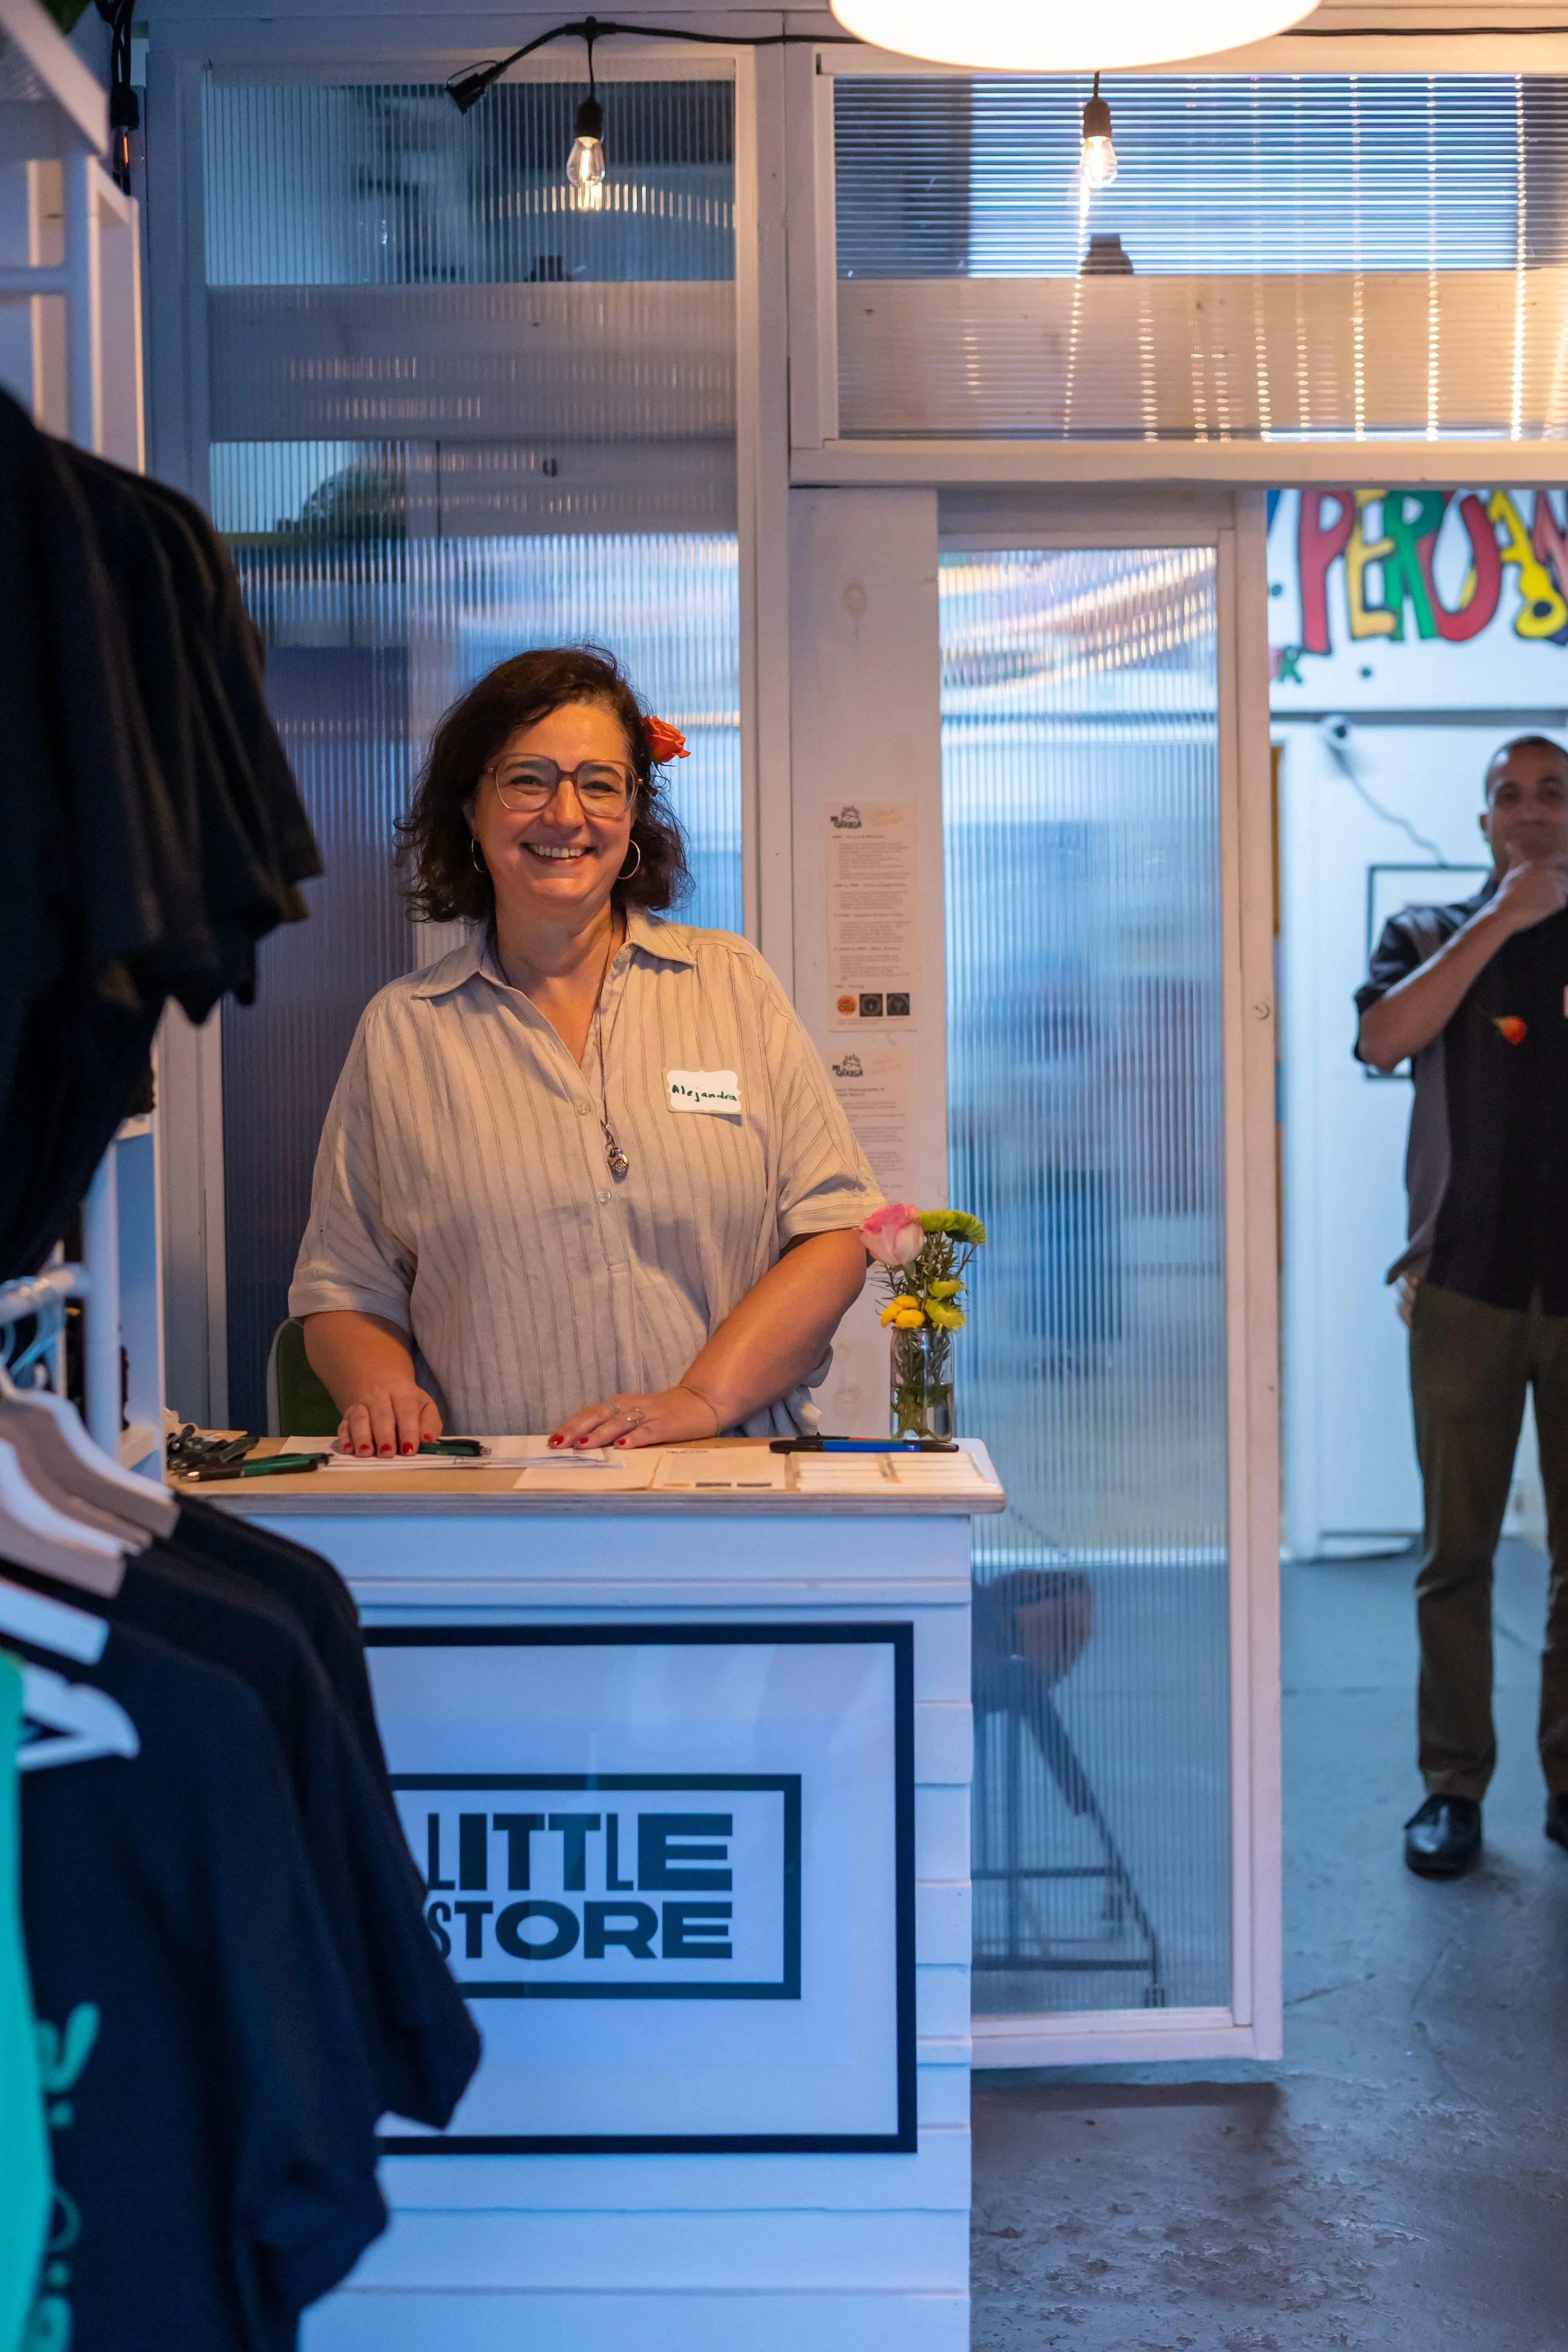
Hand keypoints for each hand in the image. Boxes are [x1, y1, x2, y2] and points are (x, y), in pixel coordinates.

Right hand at [337, 1382, 442, 1457]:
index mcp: (402, 1392)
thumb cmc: (407, 1402)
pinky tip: (348, 1450)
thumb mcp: (425, 1407)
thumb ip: (429, 1424)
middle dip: (384, 1436)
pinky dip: (344, 1438)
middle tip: (387, 1454)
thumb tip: (428, 1441)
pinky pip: (343, 1425)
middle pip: (381, 1415)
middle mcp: (379, 1395)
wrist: (380, 1381)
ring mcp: (361, 1404)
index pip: (406, 1410)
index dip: (408, 1431)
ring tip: (366, 1453)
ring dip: (362, 1437)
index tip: (409, 1450)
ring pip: (359, 1418)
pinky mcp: (347, 1414)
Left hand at [549, 1386, 725, 1450]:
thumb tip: (583, 1446)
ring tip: (582, 1445)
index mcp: (621, 1403)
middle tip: (558, 1444)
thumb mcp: (635, 1416)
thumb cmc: (663, 1413)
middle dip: (577, 1429)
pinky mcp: (666, 1425)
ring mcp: (649, 1414)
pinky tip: (622, 1447)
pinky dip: (634, 1439)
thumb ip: (613, 1427)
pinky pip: (648, 1432)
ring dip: (600, 1434)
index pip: (590, 1412)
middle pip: (598, 1415)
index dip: (571, 1424)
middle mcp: (631, 1406)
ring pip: (619, 1423)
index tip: (552, 1439)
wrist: (702, 1402)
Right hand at [1491, 856, 1567, 935]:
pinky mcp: (1557, 900)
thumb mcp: (1511, 873)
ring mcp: (1554, 887)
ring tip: (1542, 902)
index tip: (1567, 862)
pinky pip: (1562, 902)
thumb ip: (1516, 857)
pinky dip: (1555, 906)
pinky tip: (1542, 908)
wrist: (1505, 913)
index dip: (1564, 861)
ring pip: (1565, 890)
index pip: (1559, 859)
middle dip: (1558, 885)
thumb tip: (1509, 843)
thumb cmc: (1506, 893)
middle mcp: (1549, 874)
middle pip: (1563, 878)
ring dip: (1557, 895)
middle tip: (1544, 894)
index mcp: (1539, 865)